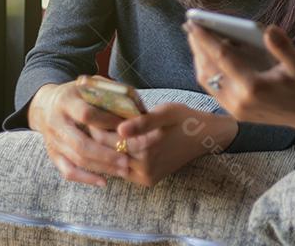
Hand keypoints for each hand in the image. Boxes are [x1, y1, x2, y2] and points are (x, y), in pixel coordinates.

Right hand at [27, 80, 131, 187]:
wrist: (46, 104)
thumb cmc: (78, 93)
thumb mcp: (90, 85)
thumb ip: (110, 93)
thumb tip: (137, 109)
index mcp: (66, 101)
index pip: (86, 115)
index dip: (107, 123)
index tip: (127, 129)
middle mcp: (56, 122)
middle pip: (81, 143)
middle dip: (106, 154)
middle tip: (127, 161)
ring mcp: (53, 140)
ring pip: (77, 159)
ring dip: (101, 167)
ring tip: (123, 170)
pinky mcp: (53, 154)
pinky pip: (68, 171)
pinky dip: (86, 178)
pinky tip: (104, 181)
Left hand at [83, 103, 237, 186]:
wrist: (204, 137)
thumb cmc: (184, 119)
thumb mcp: (166, 113)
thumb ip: (142, 121)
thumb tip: (120, 129)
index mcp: (147, 149)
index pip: (110, 140)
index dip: (97, 128)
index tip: (90, 115)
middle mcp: (145, 168)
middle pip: (109, 154)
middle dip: (98, 139)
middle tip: (90, 124)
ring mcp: (146, 177)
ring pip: (114, 165)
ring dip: (104, 151)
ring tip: (98, 133)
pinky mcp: (148, 181)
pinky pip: (124, 171)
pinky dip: (115, 159)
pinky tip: (111, 145)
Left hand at [186, 21, 294, 139]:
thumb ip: (282, 46)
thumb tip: (268, 29)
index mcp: (254, 87)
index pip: (222, 58)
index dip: (206, 39)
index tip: (194, 24)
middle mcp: (240, 101)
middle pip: (208, 70)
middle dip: (197, 47)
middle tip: (190, 27)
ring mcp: (235, 110)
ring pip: (207, 81)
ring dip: (199, 59)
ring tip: (197, 40)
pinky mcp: (235, 113)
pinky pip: (213, 89)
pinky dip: (208, 71)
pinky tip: (209, 58)